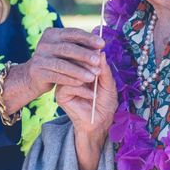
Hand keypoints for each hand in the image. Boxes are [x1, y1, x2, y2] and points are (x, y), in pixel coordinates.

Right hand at [3, 28, 103, 112]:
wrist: (33, 77)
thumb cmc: (56, 61)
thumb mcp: (65, 51)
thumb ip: (79, 46)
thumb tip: (101, 46)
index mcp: (52, 34)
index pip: (73, 33)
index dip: (88, 38)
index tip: (102, 44)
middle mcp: (44, 44)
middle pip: (67, 48)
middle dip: (84, 54)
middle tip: (98, 60)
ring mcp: (39, 58)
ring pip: (62, 64)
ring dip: (79, 70)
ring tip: (93, 76)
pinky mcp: (38, 72)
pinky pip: (57, 76)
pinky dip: (70, 80)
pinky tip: (81, 83)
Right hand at [56, 53, 117, 169]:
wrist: (100, 123)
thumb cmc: (105, 103)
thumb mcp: (108, 83)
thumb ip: (104, 69)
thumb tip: (101, 52)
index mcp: (81, 69)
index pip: (81, 54)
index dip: (89, 50)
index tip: (99, 47)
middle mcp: (71, 74)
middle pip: (73, 60)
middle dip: (87, 61)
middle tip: (98, 67)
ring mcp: (64, 84)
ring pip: (70, 70)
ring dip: (85, 74)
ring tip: (96, 82)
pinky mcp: (61, 95)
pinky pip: (69, 85)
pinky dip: (82, 89)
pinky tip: (92, 96)